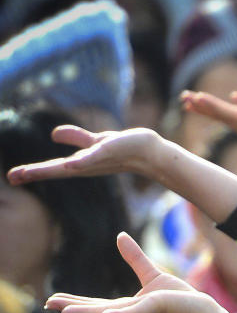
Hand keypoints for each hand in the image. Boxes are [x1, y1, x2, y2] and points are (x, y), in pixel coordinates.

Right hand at [6, 126, 163, 184]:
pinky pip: (92, 155)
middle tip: (12, 177)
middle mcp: (86, 165)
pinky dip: (81, 160)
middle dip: (34, 173)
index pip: (52, 169)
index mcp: (81, 164)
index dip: (32, 172)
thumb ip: (76, 138)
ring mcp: (96, 159)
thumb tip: (54, 135)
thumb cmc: (122, 149)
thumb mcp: (95, 142)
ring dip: (52, 169)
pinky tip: (68, 164)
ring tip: (30, 172)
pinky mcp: (108, 150)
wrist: (148, 151)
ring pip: (71, 165)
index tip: (12, 178)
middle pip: (56, 170)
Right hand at [46, 233, 221, 312]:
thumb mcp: (152, 274)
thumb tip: (119, 236)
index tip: (52, 301)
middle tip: (48, 305)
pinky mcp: (155, 308)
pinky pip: (134, 312)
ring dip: (87, 312)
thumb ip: (134, 258)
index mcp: (128, 305)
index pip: (96, 305)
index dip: (75, 302)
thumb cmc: (179, 297)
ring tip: (64, 312)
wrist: (202, 311)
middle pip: (96, 310)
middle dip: (72, 308)